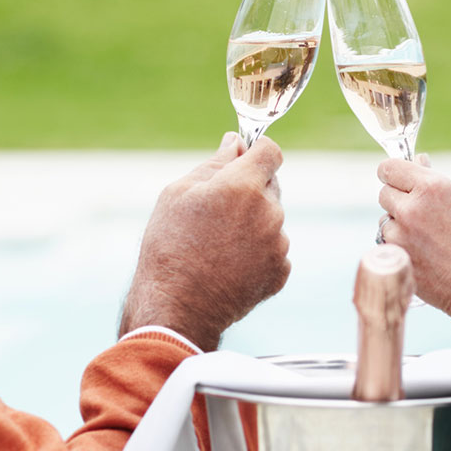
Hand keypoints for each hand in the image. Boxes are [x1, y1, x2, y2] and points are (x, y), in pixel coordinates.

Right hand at [120, 133, 290, 350]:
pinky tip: (229, 264)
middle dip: (249, 190)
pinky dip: (258, 253)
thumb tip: (235, 143)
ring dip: (253, 223)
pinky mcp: (280, 272)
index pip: (270, 151)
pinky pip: (274, 250)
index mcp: (244, 186)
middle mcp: (269, 212)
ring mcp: (278, 244)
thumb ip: (214, 163)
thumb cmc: (169, 246)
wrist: (177, 307)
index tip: (244, 159)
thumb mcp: (178, 193)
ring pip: (272, 220)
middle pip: (270, 186)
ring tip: (218, 244)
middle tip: (216, 211)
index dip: (257, 151)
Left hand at [375, 156, 450, 336]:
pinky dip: (400, 246)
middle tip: (422, 211)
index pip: (389, 168)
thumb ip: (438, 175)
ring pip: (385, 221)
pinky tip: (424, 254)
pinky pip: (387, 245)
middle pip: (384, 193)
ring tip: (429, 237)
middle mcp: (411, 210)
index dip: (393, 171)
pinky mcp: (396, 260)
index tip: (398, 177)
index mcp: (432, 187)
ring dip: (399, 225)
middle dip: (399, 198)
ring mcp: (400, 237)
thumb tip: (417, 161)